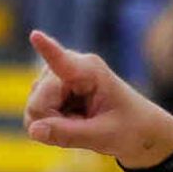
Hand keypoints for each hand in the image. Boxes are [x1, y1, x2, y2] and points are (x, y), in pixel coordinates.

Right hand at [24, 32, 172, 167]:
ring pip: (34, 108)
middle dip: (52, 121)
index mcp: (90, 71)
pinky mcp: (51, 89)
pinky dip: (52, 124)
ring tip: (82, 123)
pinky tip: (73, 122)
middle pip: (37, 101)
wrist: (139, 128)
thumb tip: (33, 130)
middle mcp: (69, 67)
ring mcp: (57, 77)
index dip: (47, 48)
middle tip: (84, 127)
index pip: (62, 61)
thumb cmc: (129, 128)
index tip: (36, 35)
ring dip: (53, 123)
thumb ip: (68, 134)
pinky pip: (36, 114)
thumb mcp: (104, 136)